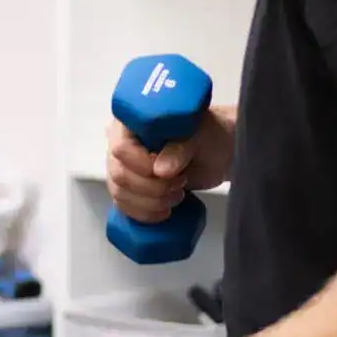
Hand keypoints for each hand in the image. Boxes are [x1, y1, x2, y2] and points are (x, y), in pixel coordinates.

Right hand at [105, 105, 235, 222]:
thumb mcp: (199, 136)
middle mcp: (121, 143)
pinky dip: (144, 214)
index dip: (142, 166)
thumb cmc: (208, 136)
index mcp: (133, 122)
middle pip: (119, 175)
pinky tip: (164, 211)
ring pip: (120, 193)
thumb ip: (180, 149)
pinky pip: (123, 205)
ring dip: (151, 203)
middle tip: (180, 184)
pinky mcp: (129, 186)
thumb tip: (161, 170)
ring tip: (177, 195)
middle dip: (152, 188)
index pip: (121, 149)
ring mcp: (123, 166)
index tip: (169, 173)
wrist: (216, 152)